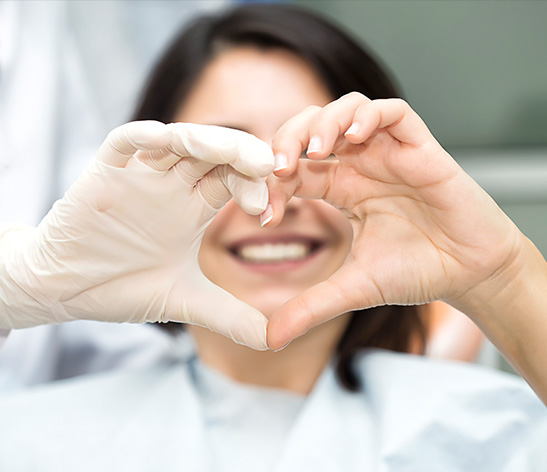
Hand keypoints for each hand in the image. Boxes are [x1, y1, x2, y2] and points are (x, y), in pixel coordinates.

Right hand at [0, 121, 273, 349]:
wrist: (64, 290)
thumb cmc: (121, 287)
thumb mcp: (185, 302)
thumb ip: (230, 316)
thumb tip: (276, 341)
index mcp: (193, 207)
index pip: (233, 180)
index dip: (254, 187)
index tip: (266, 212)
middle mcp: (172, 185)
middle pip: (214, 153)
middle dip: (242, 155)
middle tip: (267, 168)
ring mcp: (139, 175)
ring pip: (178, 140)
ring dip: (207, 140)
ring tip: (234, 153)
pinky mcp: (104, 173)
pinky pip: (124, 142)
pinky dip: (145, 137)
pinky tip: (167, 139)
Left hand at [264, 93, 522, 349]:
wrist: (468, 272)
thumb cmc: (416, 271)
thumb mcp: (353, 289)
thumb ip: (311, 307)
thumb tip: (270, 339)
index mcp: (341, 189)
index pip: (295, 170)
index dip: (273, 183)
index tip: (266, 214)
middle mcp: (361, 165)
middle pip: (312, 128)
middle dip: (287, 139)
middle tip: (278, 166)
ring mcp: (388, 153)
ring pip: (347, 110)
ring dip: (323, 122)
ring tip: (315, 151)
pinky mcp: (420, 147)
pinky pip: (392, 111)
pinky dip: (368, 116)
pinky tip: (354, 138)